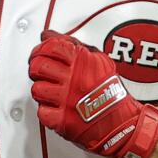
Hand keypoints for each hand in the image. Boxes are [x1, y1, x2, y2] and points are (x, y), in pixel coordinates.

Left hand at [28, 31, 157, 157]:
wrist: (121, 123)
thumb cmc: (111, 93)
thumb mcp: (98, 60)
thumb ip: (72, 45)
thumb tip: (50, 35)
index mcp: (81, 61)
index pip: (50, 46)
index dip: (41, 48)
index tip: (42, 53)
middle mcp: (72, 79)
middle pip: (38, 66)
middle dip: (36, 68)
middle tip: (41, 72)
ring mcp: (66, 100)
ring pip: (37, 89)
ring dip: (41, 90)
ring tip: (51, 92)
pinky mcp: (62, 120)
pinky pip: (41, 111)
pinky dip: (46, 111)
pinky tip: (56, 107)